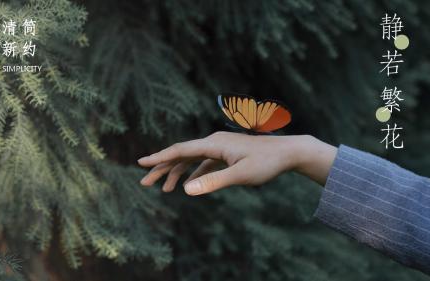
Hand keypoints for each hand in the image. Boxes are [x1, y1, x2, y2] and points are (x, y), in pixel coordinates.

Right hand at [138, 132, 336, 195]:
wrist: (288, 152)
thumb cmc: (267, 163)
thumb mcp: (241, 175)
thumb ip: (213, 182)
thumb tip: (186, 190)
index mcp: (213, 144)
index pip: (180, 150)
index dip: (159, 158)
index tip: (140, 163)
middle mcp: (213, 142)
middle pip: (181, 154)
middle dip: (162, 168)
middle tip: (145, 183)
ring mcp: (220, 147)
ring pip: (191, 159)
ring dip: (176, 173)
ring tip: (163, 189)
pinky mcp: (226, 154)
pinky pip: (203, 162)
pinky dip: (192, 173)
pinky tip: (188, 184)